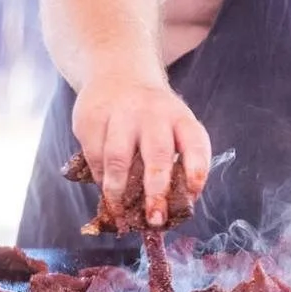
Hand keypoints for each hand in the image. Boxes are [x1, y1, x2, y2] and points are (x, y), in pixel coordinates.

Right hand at [72, 75, 211, 226]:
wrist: (119, 73)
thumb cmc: (153, 116)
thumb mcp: (173, 128)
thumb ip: (176, 162)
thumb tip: (171, 210)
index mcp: (181, 118)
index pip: (195, 144)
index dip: (197, 170)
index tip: (192, 195)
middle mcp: (154, 114)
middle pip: (157, 155)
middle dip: (156, 191)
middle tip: (154, 218)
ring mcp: (121, 113)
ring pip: (118, 159)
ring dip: (118, 192)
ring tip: (121, 213)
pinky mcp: (93, 117)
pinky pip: (95, 156)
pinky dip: (99, 177)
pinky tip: (104, 188)